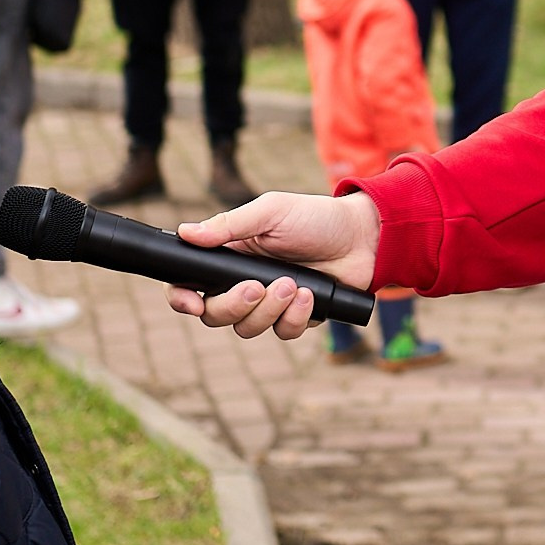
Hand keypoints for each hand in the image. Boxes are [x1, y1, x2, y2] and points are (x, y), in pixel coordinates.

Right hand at [166, 189, 380, 339]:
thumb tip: (185, 232)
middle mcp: (244, 283)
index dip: (181, 298)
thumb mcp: (271, 212)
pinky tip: (309, 295)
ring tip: (293, 285)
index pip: (189, 284)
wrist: (363, 235)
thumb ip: (229, 225)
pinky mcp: (297, 316)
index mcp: (230, 257)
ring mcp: (269, 303)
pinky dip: (296, 317)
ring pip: (247, 329)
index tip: (192, 303)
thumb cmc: (314, 217)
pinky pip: (284, 332)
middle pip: (215, 315)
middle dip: (233, 305)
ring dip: (268, 310)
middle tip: (257, 286)